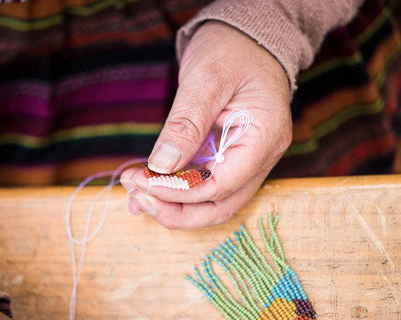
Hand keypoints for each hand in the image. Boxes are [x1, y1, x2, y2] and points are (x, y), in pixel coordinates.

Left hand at [121, 21, 291, 228]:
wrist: (245, 39)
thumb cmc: (231, 51)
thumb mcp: (205, 81)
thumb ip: (185, 125)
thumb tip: (161, 166)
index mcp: (265, 137)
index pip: (222, 185)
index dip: (180, 193)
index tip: (144, 184)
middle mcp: (261, 156)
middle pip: (221, 205)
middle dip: (177, 211)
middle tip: (138, 199)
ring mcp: (248, 159)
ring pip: (212, 201)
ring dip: (174, 205)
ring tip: (135, 194)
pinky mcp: (229, 156)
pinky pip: (205, 183)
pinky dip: (177, 190)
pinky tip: (148, 187)